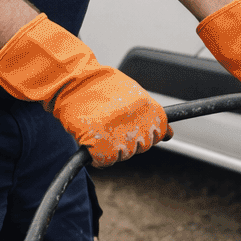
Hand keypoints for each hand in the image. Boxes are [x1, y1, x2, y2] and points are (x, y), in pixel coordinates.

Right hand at [0, 14, 171, 166]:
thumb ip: (148, 114)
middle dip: (128, 141)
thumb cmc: (98, 84)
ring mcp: (121, 135)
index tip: (136, 130)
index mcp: (148, 108)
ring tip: (99, 129)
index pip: (161, 133)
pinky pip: (105, 161)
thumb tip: (168, 134)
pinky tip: (91, 143)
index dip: (147, 134)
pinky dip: (98, 157)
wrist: (72, 79)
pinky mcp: (101, 145)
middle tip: (111, 127)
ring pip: (124, 155)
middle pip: (142, 146)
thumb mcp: (131, 93)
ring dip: (113, 148)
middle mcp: (139, 122)